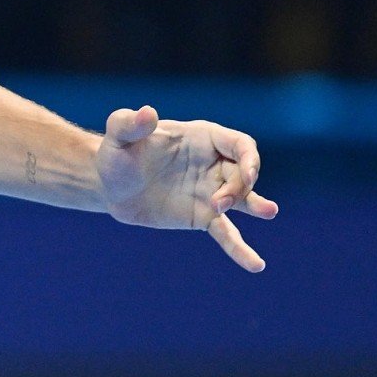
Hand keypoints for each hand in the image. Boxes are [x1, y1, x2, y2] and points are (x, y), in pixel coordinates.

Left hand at [96, 106, 279, 271]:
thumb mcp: (117, 136)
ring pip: (243, 200)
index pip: (240, 144)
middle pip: (243, 173)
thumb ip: (128, 123)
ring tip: (268, 211)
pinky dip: (240, 249)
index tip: (247, 174)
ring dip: (255, 205)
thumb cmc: (116, 154)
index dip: (249, 158)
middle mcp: (213, 164)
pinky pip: (226, 233)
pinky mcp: (202, 217)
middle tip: (217, 203)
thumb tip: (147, 112)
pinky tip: (255, 264)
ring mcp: (210, 192)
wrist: (108, 186)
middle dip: (239, 187)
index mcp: (201, 138)